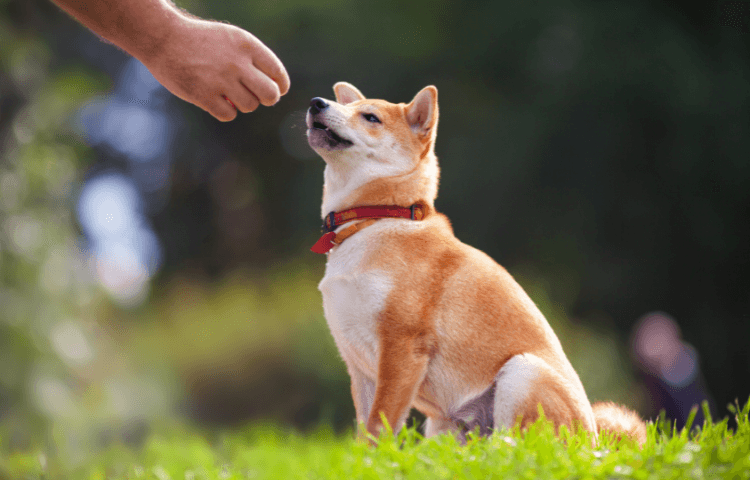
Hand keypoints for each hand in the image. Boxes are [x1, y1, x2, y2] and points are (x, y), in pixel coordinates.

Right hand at [142, 15, 289, 120]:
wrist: (163, 38)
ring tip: (229, 93)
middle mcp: (236, 62)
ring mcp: (220, 80)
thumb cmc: (201, 40)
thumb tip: (276, 87)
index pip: (278, 73)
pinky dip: (225, 111)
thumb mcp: (232, 38)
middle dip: (267, 99)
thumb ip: (254, 59)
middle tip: (257, 96)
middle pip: (270, 95)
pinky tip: (216, 100)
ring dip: (242, 104)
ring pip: (250, 106)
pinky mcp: (203, 95)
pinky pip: (229, 115)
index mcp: (246, 45)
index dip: (280, 86)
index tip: (277, 89)